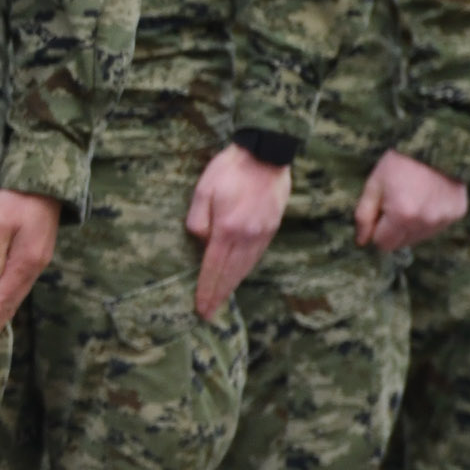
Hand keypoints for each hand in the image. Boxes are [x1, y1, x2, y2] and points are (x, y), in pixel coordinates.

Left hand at [0, 187, 60, 357]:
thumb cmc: (18, 195)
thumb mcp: (0, 221)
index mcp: (25, 262)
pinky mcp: (34, 253)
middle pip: (11, 304)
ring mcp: (36, 261)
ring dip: (1, 317)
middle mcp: (33, 266)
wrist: (45, 177)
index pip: (2, 302)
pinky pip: (18, 285)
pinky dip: (7, 301)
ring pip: (15, 296)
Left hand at [185, 147, 292, 319]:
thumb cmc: (228, 170)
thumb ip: (197, 220)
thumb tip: (201, 242)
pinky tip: (238, 276)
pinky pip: (256, 256)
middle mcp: (247, 237)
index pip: (213, 268)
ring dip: (233, 285)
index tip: (200, 308)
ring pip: (245, 268)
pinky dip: (246, 270)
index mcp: (227, 229)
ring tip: (221, 300)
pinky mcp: (272, 228)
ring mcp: (262, 234)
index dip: (206, 289)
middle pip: (231, 274)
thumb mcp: (202, 191)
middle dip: (219, 295)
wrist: (266, 155)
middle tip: (208, 314)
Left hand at [352, 149, 469, 254]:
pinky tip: (427, 198)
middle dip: (393, 229)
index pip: (383, 244)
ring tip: (412, 198)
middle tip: (395, 203)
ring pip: (419, 237)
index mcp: (402, 216)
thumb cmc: (400, 162)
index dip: (377, 231)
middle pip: (402, 243)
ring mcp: (444, 219)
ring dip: (412, 225)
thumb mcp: (374, 184)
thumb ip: (364, 215)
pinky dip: (429, 217)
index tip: (379, 214)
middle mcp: (426, 222)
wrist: (436, 143)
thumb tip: (362, 242)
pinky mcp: (457, 213)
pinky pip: (436, 226)